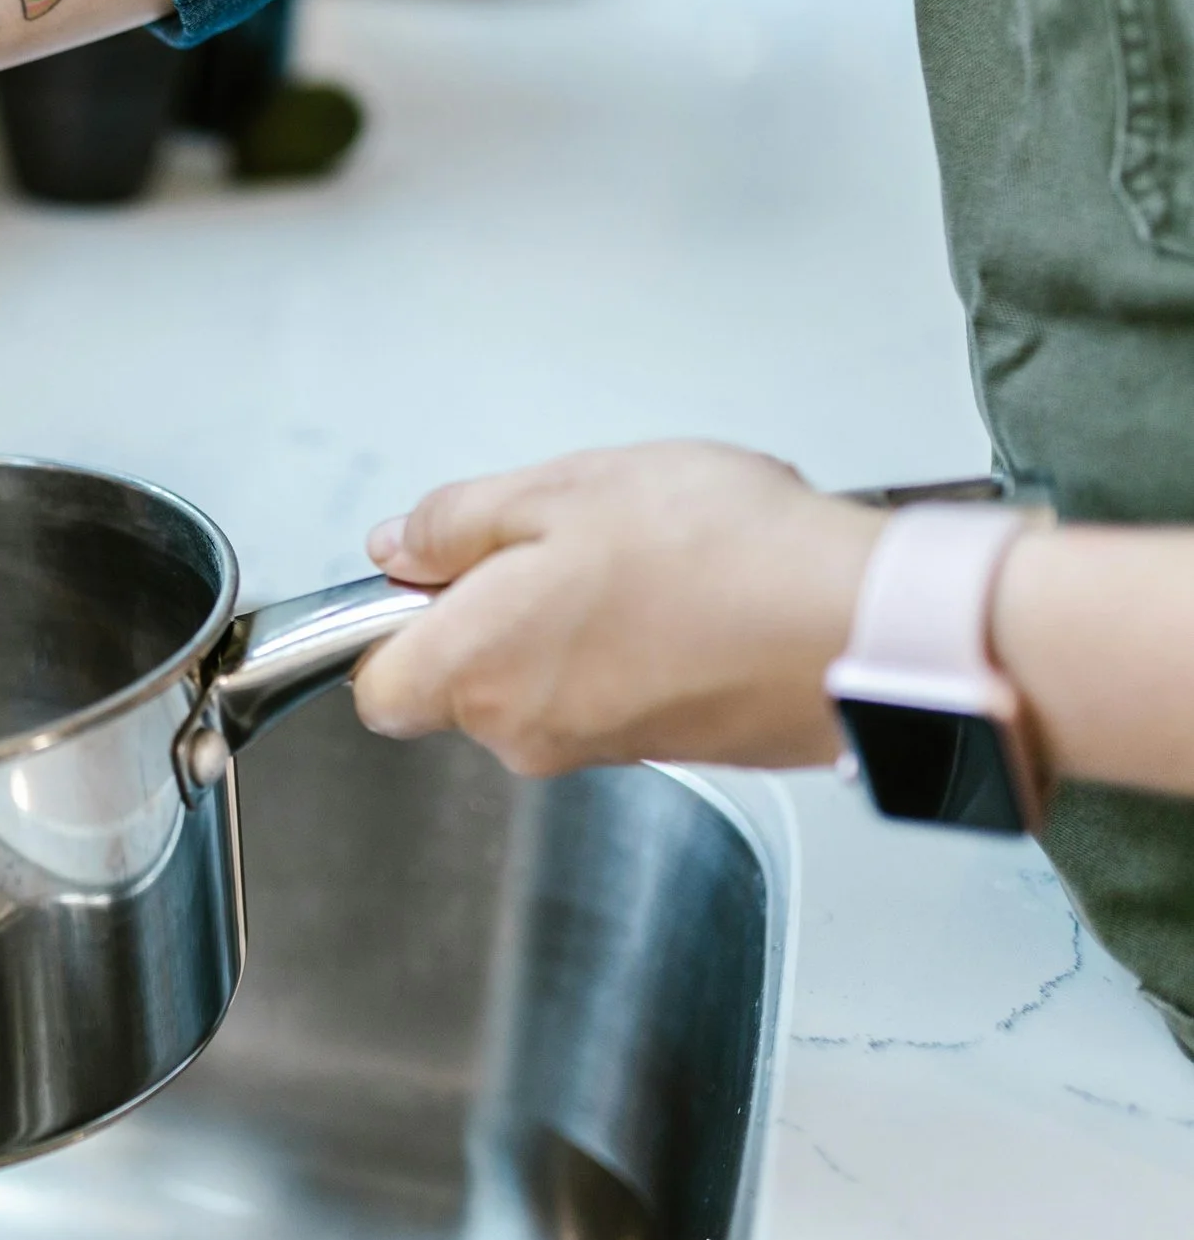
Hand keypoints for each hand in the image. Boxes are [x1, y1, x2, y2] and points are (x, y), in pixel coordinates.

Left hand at [350, 441, 884, 775]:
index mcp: (479, 671)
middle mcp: (529, 732)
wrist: (863, 626)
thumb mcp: (558, 491)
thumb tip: (398, 547)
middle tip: (561, 537)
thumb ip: (455, 524)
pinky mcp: (671, 747)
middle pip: (465, 680)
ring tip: (643, 554)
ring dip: (573, 619)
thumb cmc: (718, 556)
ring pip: (545, 682)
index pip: (376, 687)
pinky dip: (637, 643)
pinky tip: (690, 588)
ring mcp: (601, 748)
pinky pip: (617, 691)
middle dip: (494, 609)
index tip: (432, 572)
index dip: (392, 626)